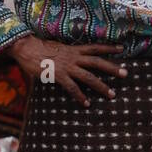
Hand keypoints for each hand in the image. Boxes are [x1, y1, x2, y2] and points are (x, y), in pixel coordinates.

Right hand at [9, 36, 126, 106]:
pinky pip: (72, 88)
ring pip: (88, 77)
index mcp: (73, 49)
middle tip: (126, 73)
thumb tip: (69, 58)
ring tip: (112, 94)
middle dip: (112, 68)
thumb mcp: (56, 48)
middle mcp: (73, 57)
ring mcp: (67, 67)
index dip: (108, 48)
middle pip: (97, 62)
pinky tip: (87, 104)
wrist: (26, 48)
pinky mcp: (58, 75)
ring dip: (101, 86)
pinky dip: (80, 96)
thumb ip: (66, 54)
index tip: (121, 48)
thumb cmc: (38, 48)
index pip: (95, 47)